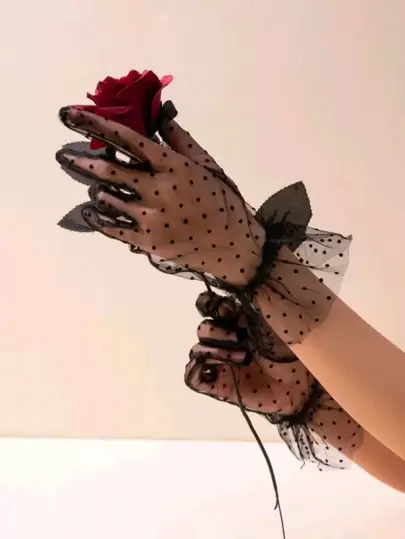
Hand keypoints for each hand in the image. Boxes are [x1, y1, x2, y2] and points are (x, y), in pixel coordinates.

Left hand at [56, 106, 264, 285]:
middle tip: (62, 155)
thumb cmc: (221, 200)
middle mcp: (158, 190)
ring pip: (107, 198)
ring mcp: (151, 218)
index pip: (127, 139)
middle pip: (108, 171)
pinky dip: (98, 218)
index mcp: (173, 166)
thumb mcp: (206, 165)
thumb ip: (180, 140)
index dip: (95, 124)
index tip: (69, 115)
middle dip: (80, 161)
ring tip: (94, 185)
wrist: (233, 245)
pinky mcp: (147, 241)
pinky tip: (91, 210)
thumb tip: (160, 114)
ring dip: (96, 188)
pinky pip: (112, 228)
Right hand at [186, 292, 313, 415]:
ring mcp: (222, 363)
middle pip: (202, 327)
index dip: (213, 304)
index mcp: (238, 319)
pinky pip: (193, 377)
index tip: (230, 310)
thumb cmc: (296, 348)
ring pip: (196, 349)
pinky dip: (195, 370)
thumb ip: (258, 303)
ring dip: (215, 350)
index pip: (210, 305)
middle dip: (216, 330)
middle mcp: (227, 339)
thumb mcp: (278, 319)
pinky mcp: (220, 386)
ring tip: (243, 357)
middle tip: (240, 335)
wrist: (308, 383)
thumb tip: (239, 288)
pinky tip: (217, 370)